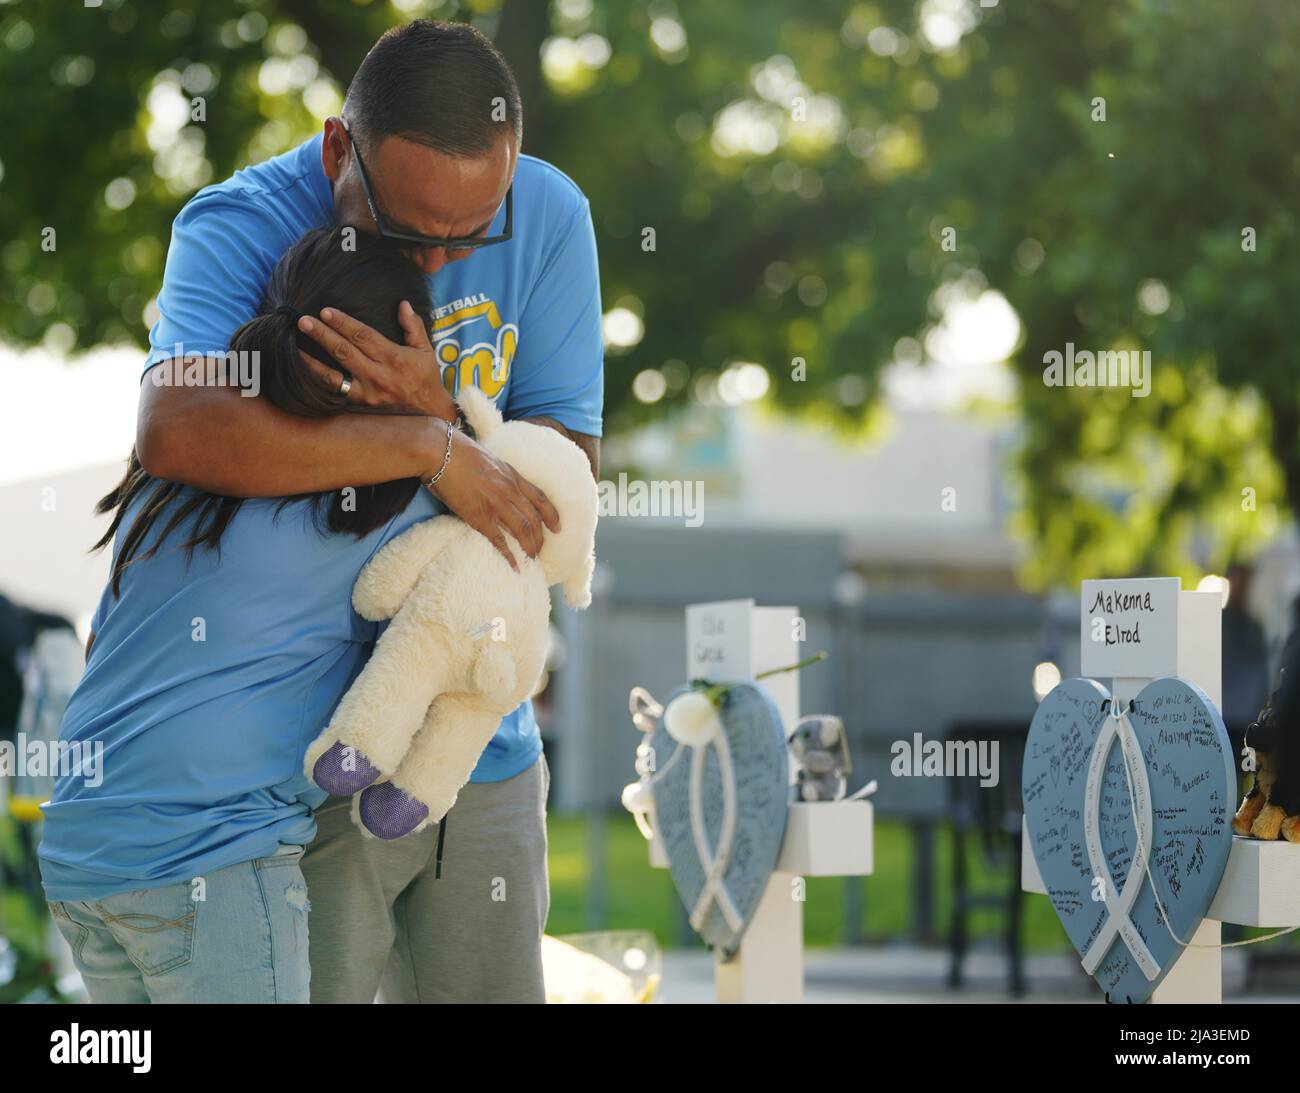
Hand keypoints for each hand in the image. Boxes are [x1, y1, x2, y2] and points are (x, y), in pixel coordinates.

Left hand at [298, 301, 456, 418]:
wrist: (431, 416)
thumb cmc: (427, 380)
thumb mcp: (426, 351)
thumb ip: (414, 327)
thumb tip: (403, 304)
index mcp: (393, 358)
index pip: (363, 336)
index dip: (342, 323)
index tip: (325, 311)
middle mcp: (378, 375)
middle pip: (344, 351)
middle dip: (322, 334)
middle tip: (303, 321)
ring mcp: (367, 393)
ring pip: (334, 375)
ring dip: (313, 360)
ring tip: (295, 347)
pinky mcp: (361, 405)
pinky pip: (336, 392)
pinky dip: (319, 381)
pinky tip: (305, 371)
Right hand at [426, 427, 560, 569]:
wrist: (439, 451)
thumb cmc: (457, 452)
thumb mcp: (488, 460)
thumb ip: (497, 475)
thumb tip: (496, 486)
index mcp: (512, 475)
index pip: (540, 498)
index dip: (552, 515)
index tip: (558, 528)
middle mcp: (509, 490)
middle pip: (534, 519)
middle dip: (540, 538)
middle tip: (540, 551)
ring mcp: (496, 504)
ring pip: (523, 531)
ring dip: (530, 548)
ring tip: (532, 560)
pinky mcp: (479, 516)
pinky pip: (499, 540)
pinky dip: (509, 556)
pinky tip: (515, 566)